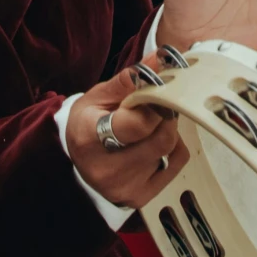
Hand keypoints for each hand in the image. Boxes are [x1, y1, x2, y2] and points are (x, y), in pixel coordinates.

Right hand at [65, 71, 186, 209]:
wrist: (80, 159)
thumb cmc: (89, 121)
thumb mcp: (100, 95)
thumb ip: (129, 79)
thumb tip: (161, 59)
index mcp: (90, 138)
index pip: (136, 123)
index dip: (154, 103)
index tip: (158, 90)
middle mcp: (106, 170)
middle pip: (160, 138)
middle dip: (165, 115)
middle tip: (159, 104)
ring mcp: (125, 188)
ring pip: (169, 149)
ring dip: (167, 130)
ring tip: (151, 124)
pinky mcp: (141, 198)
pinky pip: (176, 164)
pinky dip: (173, 148)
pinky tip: (154, 142)